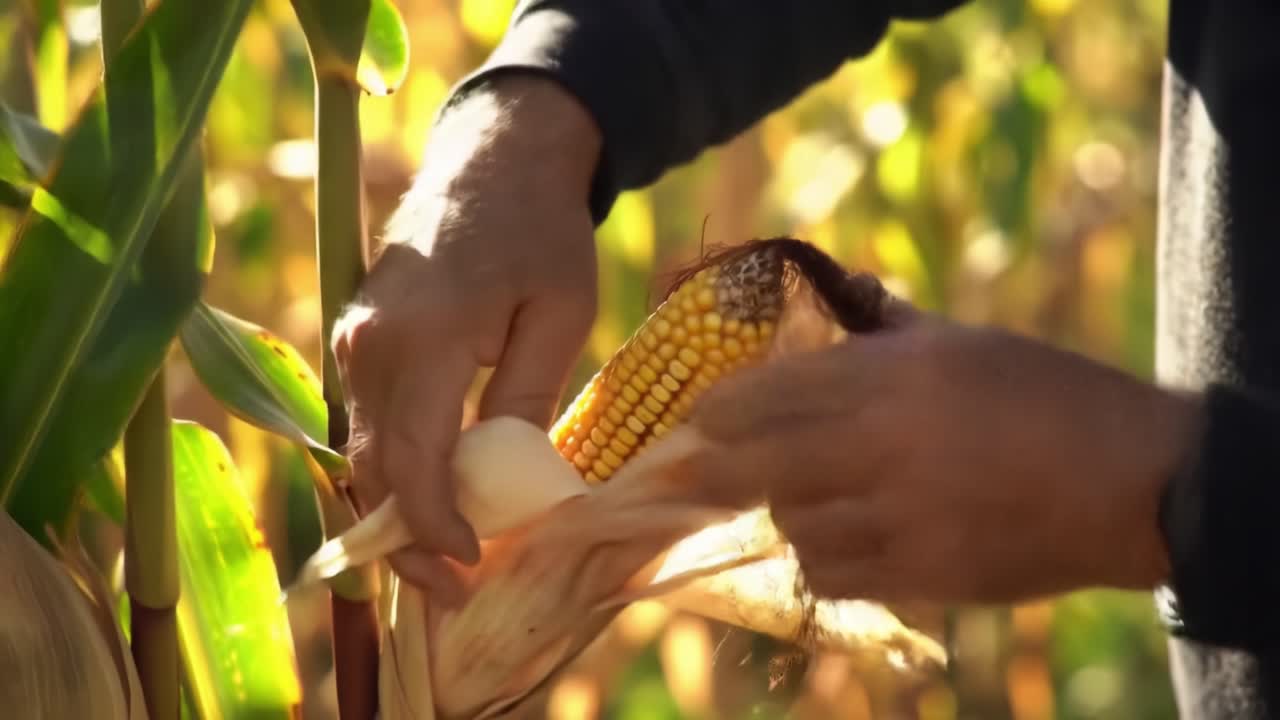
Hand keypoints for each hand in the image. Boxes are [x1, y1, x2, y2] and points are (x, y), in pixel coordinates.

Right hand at [331, 75, 601, 601]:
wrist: (491, 161)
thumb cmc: (540, 234)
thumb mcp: (559, 317)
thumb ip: (525, 400)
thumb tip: (508, 482)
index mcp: (421, 337)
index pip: (411, 461)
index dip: (435, 527)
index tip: (469, 568)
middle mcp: (368, 344)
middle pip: (369, 470)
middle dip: (407, 540)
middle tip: (454, 590)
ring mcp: (354, 340)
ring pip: (359, 452)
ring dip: (395, 511)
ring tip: (444, 559)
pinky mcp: (357, 339)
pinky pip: (364, 423)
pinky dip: (392, 470)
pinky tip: (431, 500)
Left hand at [686, 313, 1202, 605]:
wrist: (1133, 481)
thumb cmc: (1051, 395)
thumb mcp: (968, 342)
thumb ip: (893, 322)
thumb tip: (849, 286)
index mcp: (895, 376)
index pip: (776, 391)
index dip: (722, 409)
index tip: (696, 418)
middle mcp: (886, 443)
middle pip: (762, 463)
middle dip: (709, 472)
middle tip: (677, 478)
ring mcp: (902, 514)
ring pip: (795, 524)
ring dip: (781, 513)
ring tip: (789, 502)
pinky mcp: (924, 571)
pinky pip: (836, 574)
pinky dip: (819, 559)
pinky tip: (827, 544)